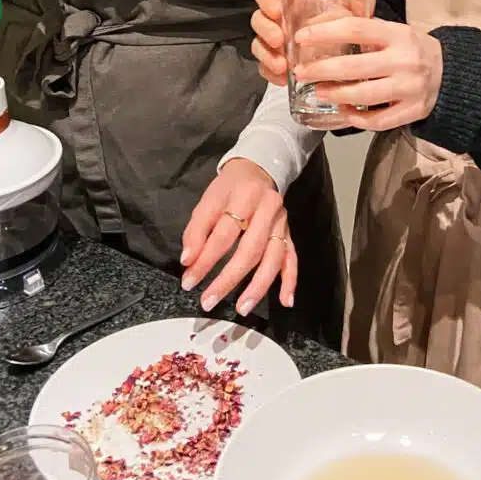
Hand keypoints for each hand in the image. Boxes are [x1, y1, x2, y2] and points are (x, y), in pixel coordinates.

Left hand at [180, 159, 296, 315]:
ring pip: (273, 258)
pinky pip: (292, 259)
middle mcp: (268, 209)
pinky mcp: (290, 233)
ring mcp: (282, 223)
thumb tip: (188, 261)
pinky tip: (286, 301)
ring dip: (258, 287)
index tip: (189, 282)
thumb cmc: (228, 189)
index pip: (224, 234)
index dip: (205, 260)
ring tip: (241, 308)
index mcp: (244, 196)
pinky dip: (290, 281)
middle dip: (229, 279)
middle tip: (209, 301)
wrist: (257, 171)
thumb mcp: (207, 201)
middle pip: (250, 249)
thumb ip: (196, 231)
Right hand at [251, 0, 374, 86]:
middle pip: (258, 20)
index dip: (267, 0)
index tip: (276, 11)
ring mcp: (273, 41)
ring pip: (258, 45)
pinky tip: (283, 80)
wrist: (344, 44)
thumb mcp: (349, 8)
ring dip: (266, 56)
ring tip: (283, 66)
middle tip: (280, 41)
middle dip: (266, 31)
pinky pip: (265, 67)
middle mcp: (277, 19)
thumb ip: (355, 2)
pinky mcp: (275, 61)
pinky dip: (270, 74)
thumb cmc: (340, 18)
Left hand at [293, 16, 442, 130]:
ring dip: (335, 94)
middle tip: (300, 71)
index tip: (301, 38)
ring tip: (318, 91)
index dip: (325, 33)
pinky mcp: (413, 111)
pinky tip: (342, 111)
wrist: (449, 74)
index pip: (356, 29)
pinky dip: (356, 117)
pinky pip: (378, 120)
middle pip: (355, 66)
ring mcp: (410, 88)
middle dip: (321, 69)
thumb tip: (318, 27)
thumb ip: (363, 29)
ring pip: (364, 95)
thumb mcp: (393, 31)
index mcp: (398, 34)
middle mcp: (405, 60)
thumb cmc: (411, 49)